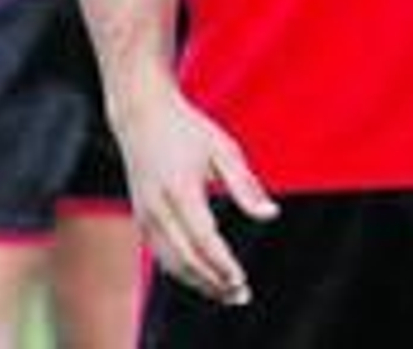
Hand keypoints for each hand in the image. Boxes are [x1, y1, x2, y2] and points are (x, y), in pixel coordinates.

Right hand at [114, 83, 277, 306]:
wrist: (142, 116)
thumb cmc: (189, 130)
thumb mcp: (223, 148)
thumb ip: (245, 185)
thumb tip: (271, 215)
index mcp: (180, 188)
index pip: (203, 238)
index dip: (222, 264)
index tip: (242, 280)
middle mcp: (158, 208)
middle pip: (186, 259)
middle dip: (213, 282)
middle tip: (241, 296)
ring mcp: (145, 216)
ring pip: (171, 264)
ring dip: (198, 283)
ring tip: (227, 294)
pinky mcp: (141, 220)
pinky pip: (161, 256)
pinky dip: (182, 272)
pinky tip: (204, 277)